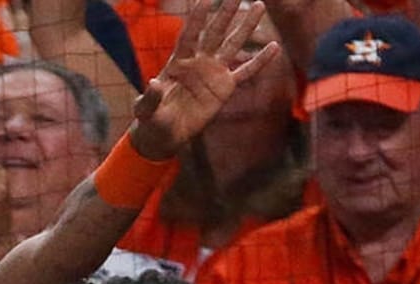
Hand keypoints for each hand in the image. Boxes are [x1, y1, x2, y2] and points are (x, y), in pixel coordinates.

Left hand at [128, 0, 280, 159]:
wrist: (164, 135)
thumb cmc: (151, 120)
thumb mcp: (145, 110)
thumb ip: (149, 97)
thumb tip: (154, 83)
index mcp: (178, 62)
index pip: (190, 34)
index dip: (197, 17)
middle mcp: (198, 62)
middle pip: (214, 32)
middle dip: (225, 12)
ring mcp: (213, 73)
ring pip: (233, 44)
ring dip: (246, 26)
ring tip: (258, 5)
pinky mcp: (224, 88)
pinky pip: (246, 72)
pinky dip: (260, 61)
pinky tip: (275, 47)